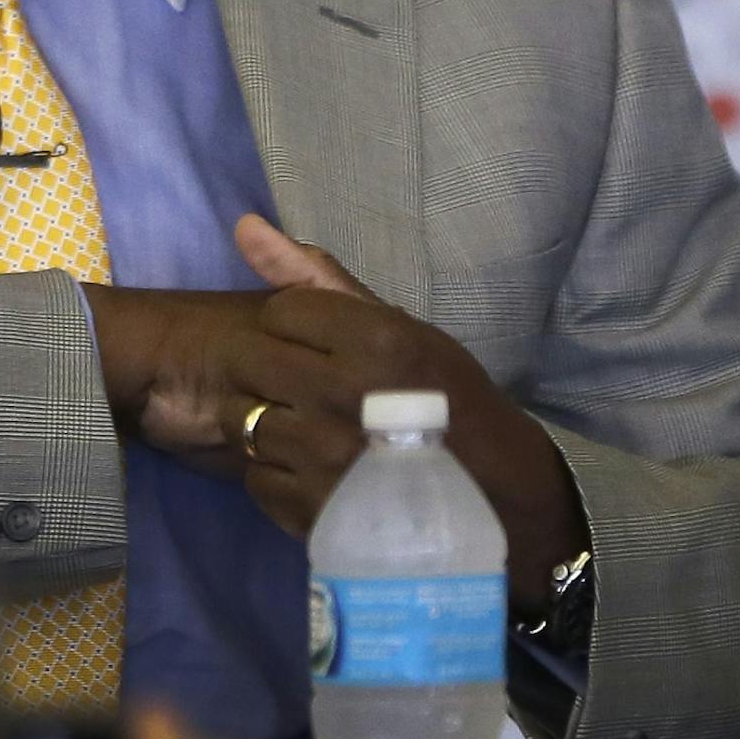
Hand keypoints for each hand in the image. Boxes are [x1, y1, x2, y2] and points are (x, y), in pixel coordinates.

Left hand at [86, 222, 587, 614]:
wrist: (494, 494)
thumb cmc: (450, 399)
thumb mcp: (404, 328)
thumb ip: (320, 278)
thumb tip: (244, 227)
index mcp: (378, 339)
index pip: (283, 310)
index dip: (297, 326)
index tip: (321, 346)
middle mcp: (347, 394)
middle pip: (252, 361)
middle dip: (271, 370)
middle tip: (306, 387)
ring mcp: (326, 459)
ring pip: (245, 421)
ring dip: (267, 422)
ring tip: (308, 428)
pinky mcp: (314, 511)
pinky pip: (255, 478)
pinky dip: (274, 472)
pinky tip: (310, 469)